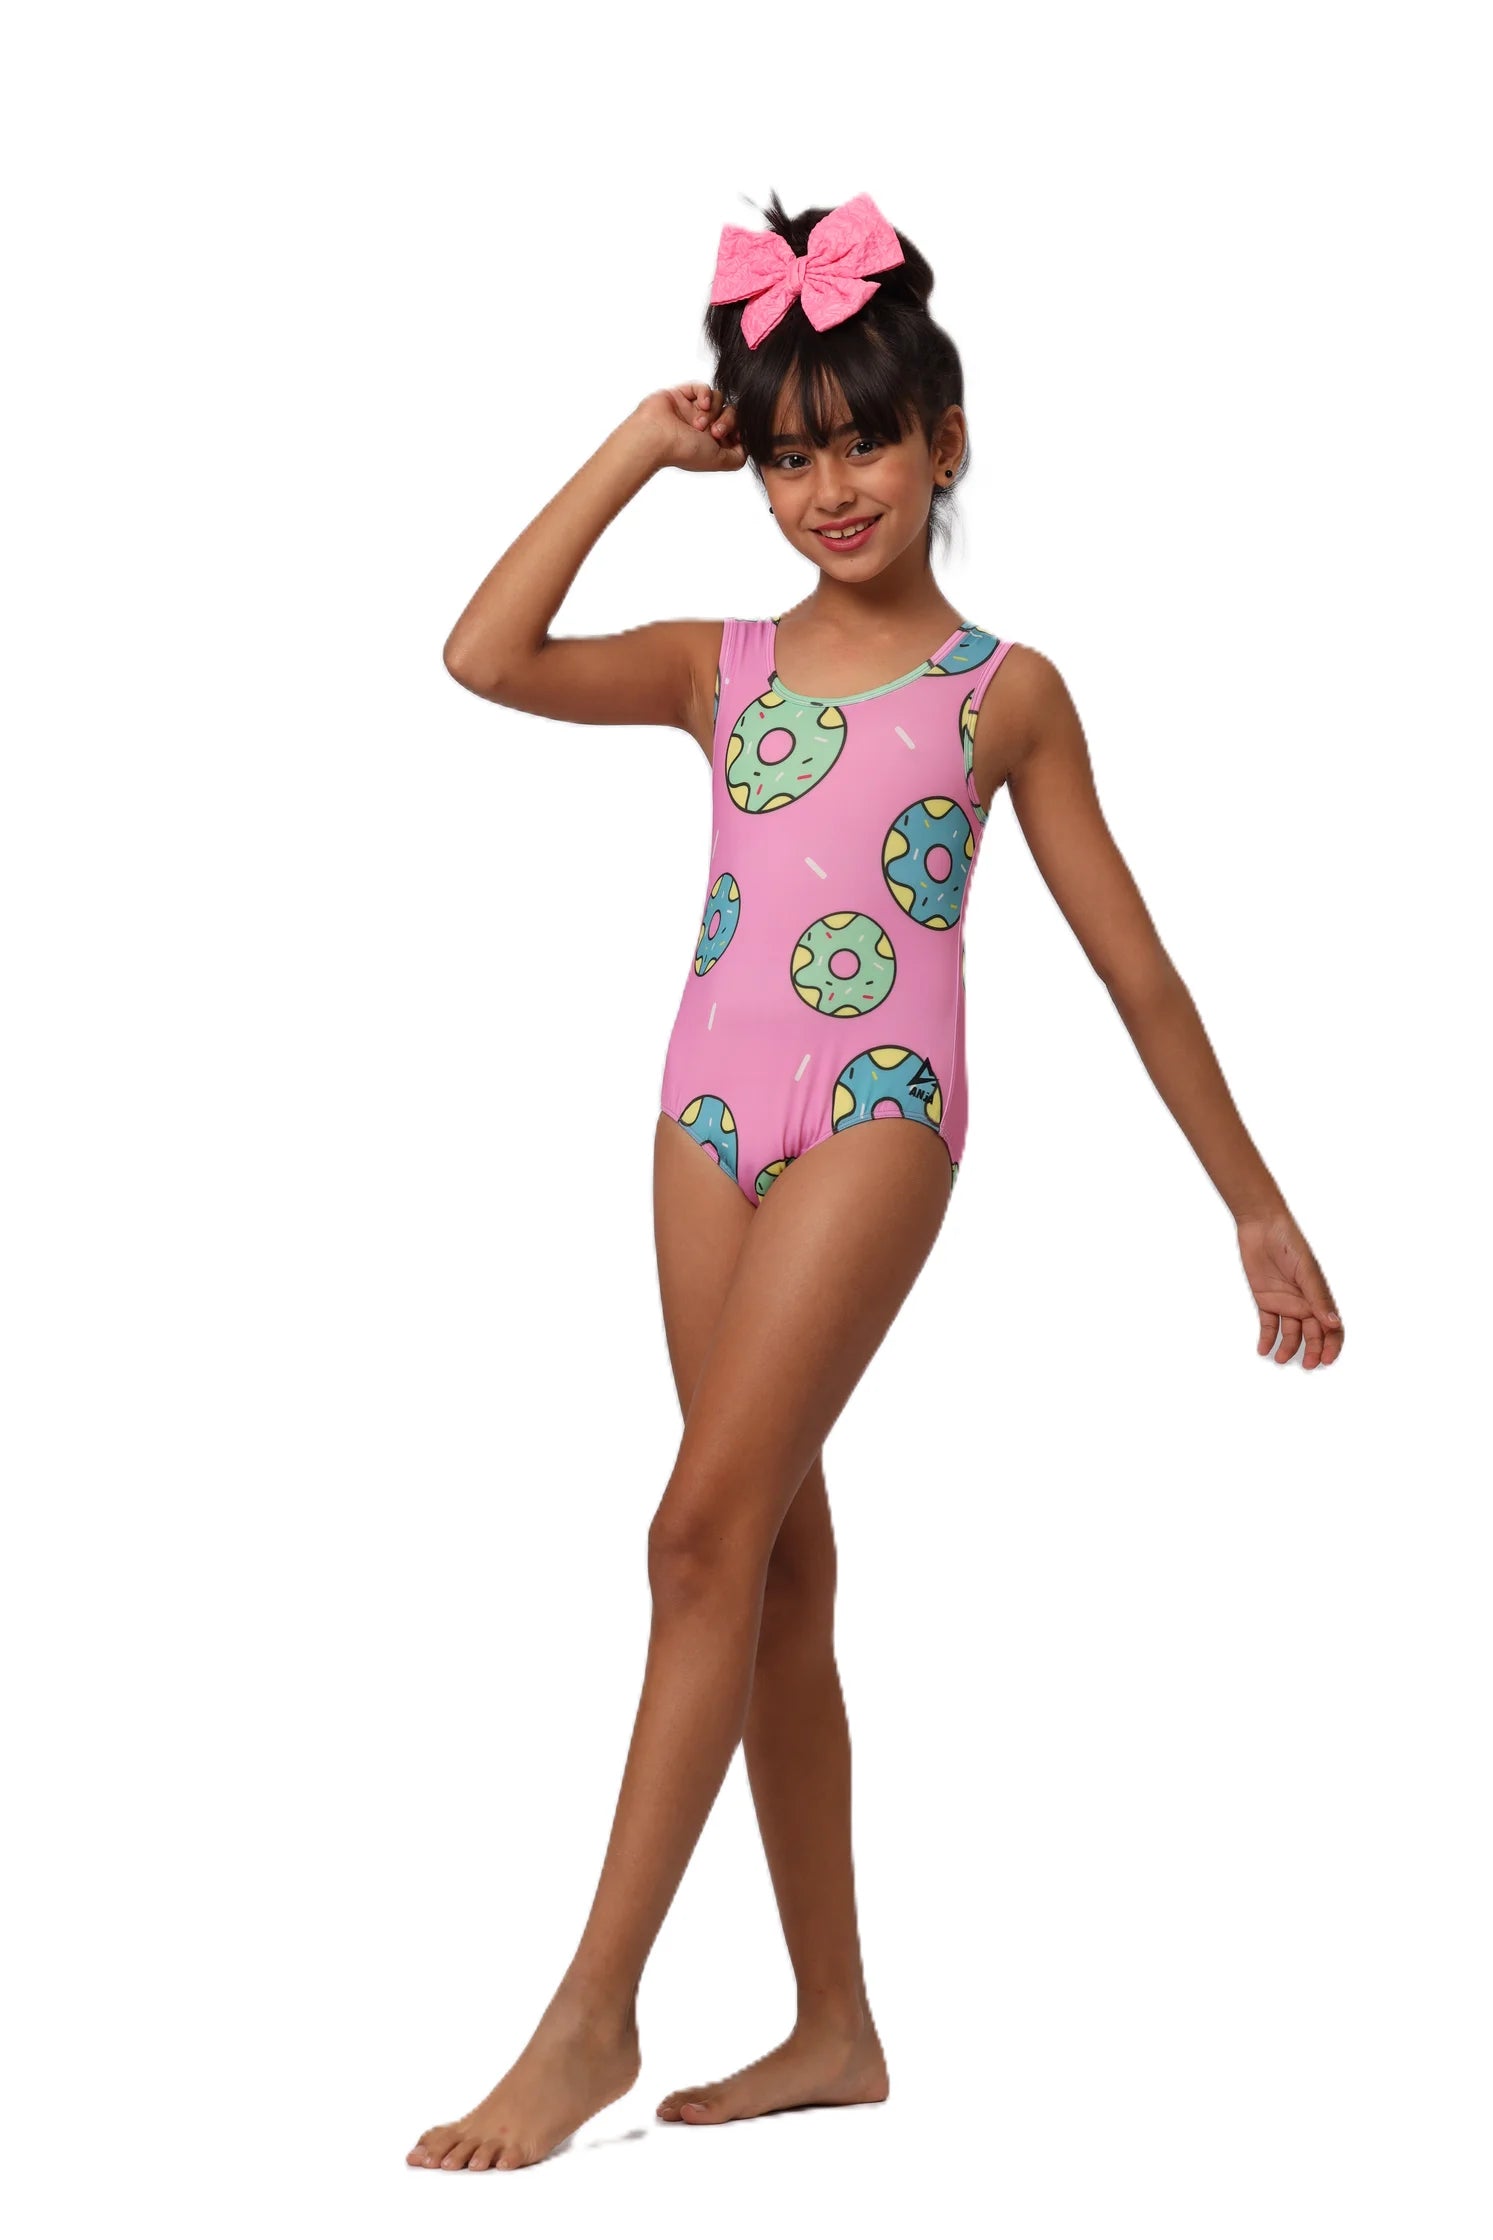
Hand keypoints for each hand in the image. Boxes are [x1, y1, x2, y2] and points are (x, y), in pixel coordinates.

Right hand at [627, 384, 746, 474]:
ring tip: (699, 423)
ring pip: (718, 398)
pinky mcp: (682, 395)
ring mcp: (692, 409)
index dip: (739, 430)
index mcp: (712, 442)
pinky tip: (700, 405)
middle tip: (714, 432)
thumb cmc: (684, 451)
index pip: (736, 428)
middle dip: (727, 421)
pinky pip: (702, 387)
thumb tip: (747, 447)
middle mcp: (704, 426)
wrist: (656, 438)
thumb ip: (738, 457)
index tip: (734, 437)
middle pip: (731, 412)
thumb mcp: (720, 461)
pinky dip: (705, 394)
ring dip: (713, 410)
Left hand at [1236, 1208, 1343, 1369]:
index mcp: (1319, 1296)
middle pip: (1312, 1334)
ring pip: (1291, 1333)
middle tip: (1307, 1365)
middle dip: (1312, 1351)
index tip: (1327, 1360)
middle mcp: (1304, 1302)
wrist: (1261, 1227)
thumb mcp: (1305, 1271)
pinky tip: (1264, 1350)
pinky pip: (1268, 1325)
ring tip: (1281, 1359)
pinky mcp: (1266, 1300)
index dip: (1332, 1345)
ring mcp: (1285, 1302)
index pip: (1331, 1327)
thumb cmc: (1289, 1243)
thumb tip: (1333, 1324)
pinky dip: (1267, 1339)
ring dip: (1288, 1348)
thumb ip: (1318, 1298)